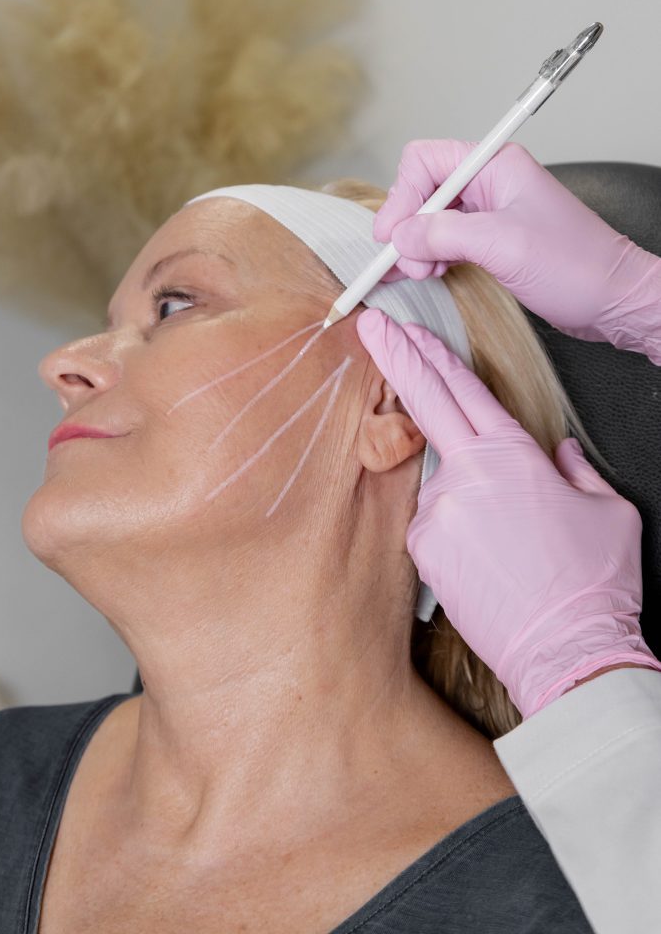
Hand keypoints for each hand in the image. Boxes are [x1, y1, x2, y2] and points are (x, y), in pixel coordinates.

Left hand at [355, 307, 660, 718]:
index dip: (429, 353)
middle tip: (370, 327)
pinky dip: (457, 531)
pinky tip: (491, 560)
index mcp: (510, 455)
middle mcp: (463, 477)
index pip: (459, 388)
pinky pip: (434, 525)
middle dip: (396, 359)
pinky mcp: (422, 551)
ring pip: (441, 484)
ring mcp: (436, 513)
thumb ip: (574, 469)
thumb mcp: (607, 510)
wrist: (567, 651)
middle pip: (423, 404)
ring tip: (511, 543)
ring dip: (467, 497)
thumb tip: (557, 454)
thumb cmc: (593, 581)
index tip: (403, 329)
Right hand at [373, 139, 659, 353]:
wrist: (611, 299)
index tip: (392, 235)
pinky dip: (430, 255)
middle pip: (423, 190)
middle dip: (408, 227)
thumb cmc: (575, 266)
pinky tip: (431, 271)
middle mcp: (490, 182)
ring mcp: (489, 212)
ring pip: (430, 218)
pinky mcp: (490, 239)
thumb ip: (444, 235)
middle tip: (408, 262)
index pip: (425, 162)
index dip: (402, 197)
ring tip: (423, 272)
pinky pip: (445, 239)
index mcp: (496, 166)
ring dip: (417, 246)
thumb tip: (400, 236)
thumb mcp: (502, 246)